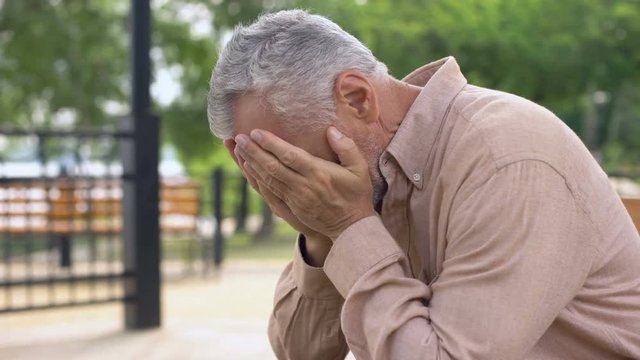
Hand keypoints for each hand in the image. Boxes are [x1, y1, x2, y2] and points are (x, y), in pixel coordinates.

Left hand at [233, 127, 374, 240]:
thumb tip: (330, 130)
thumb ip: (346, 147)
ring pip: (268, 179)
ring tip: (238, 148)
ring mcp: (295, 199)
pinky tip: (248, 168)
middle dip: (254, 151)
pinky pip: (269, 191)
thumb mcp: (359, 169)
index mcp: (318, 174)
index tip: (256, 132)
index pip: (290, 156)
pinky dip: (256, 179)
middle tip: (239, 137)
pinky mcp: (291, 208)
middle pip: (272, 167)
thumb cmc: (356, 195)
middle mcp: (303, 187)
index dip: (271, 144)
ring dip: (251, 163)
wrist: (351, 227)